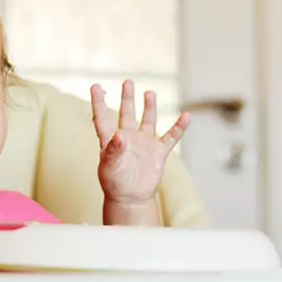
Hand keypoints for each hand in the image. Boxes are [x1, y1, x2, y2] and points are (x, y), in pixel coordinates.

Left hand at [91, 80, 190, 204]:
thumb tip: (119, 134)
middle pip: (126, 114)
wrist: (131, 199)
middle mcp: (127, 139)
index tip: (95, 86)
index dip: (98, 102)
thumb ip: (113, 150)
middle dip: (127, 98)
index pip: (102, 118)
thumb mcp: (110, 167)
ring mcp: (143, 144)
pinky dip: (179, 127)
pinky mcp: (157, 153)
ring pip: (147, 121)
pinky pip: (170, 137)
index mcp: (110, 141)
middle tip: (127, 81)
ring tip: (149, 92)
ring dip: (149, 107)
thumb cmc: (115, 184)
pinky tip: (186, 116)